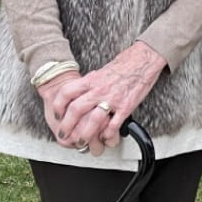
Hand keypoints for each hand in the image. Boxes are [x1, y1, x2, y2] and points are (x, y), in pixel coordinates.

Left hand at [46, 43, 166, 154]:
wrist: (144, 59)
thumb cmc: (124, 64)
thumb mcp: (102, 71)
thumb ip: (90, 83)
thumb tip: (79, 93)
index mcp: (92, 79)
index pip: (67, 92)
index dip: (58, 106)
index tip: (57, 115)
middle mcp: (100, 89)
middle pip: (76, 109)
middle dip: (67, 126)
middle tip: (64, 135)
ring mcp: (113, 99)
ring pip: (93, 121)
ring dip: (85, 135)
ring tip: (82, 141)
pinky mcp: (126, 106)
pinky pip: (113, 125)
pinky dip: (107, 134)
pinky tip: (104, 137)